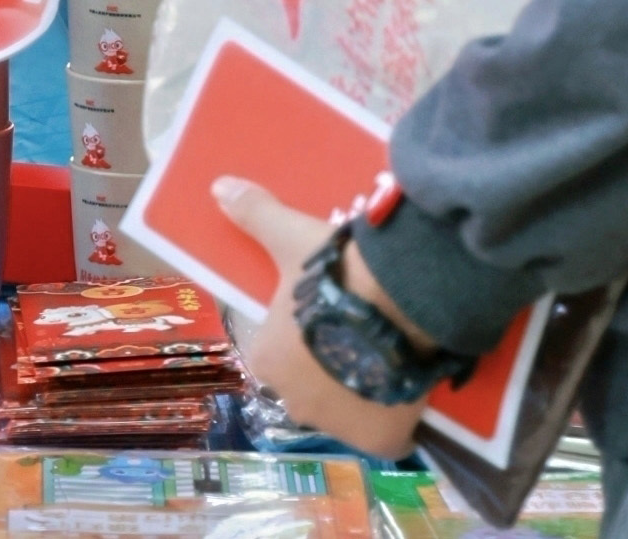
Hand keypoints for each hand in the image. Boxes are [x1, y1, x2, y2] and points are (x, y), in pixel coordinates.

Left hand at [214, 178, 421, 459]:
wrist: (396, 301)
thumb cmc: (332, 274)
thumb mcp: (291, 239)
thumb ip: (255, 216)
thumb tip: (219, 188)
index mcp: (266, 360)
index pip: (279, 356)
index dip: (305, 339)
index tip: (328, 319)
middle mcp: (294, 402)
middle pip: (312, 388)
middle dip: (331, 369)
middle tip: (361, 336)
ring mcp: (337, 426)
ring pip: (348, 414)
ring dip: (362, 395)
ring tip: (389, 359)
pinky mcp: (381, 440)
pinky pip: (387, 437)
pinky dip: (396, 423)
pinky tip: (408, 394)